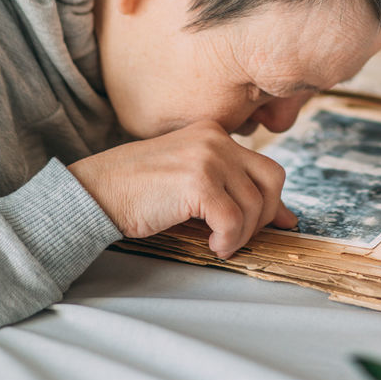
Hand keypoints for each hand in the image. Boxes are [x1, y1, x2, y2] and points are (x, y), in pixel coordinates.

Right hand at [69, 121, 297, 257]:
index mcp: (214, 133)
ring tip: (220, 244)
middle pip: (272, 179)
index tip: (276, 225)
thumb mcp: (191, 181)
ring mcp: (208, 158)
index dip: (273, 201)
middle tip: (241, 236)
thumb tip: (285, 218)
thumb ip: (232, 189)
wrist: (95, 192)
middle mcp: (215, 139)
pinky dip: (229, 240)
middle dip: (265, 215)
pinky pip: (233, 220)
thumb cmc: (138, 192)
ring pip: (254, 205)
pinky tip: (212, 245)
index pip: (265, 166)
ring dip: (242, 234)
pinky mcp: (197, 182)